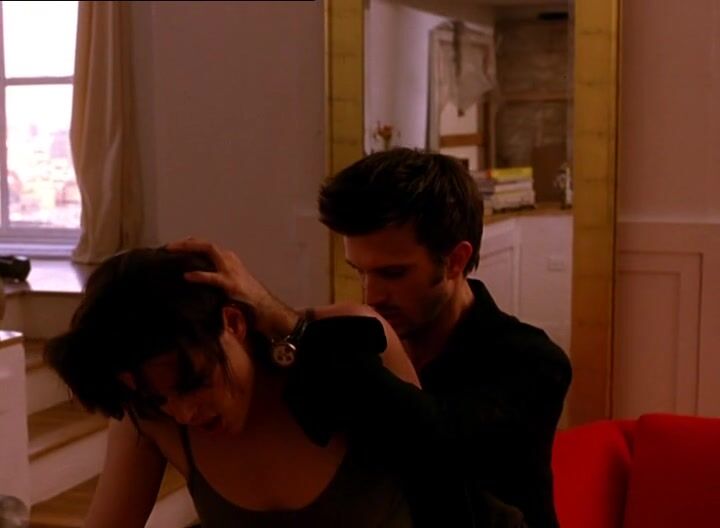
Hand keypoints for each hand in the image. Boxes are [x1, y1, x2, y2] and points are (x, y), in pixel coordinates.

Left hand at [165, 237, 297, 337]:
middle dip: (185, 243)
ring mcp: (231, 269)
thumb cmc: (245, 298)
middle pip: (205, 243)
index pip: (206, 245)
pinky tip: (187, 276)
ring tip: (172, 252)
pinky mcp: (231, 283)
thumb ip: (214, 276)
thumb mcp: (227, 283)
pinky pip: (212, 276)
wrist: (263, 307)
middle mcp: (229, 258)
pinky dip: (199, 275)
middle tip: (167, 247)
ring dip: (188, 249)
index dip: (189, 244)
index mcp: (228, 258)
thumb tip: (191, 279)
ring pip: (208, 250)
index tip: (173, 247)